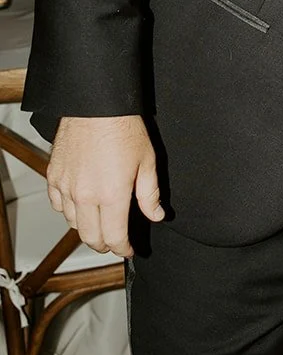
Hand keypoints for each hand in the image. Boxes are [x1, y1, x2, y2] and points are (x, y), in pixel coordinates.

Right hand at [46, 115, 164, 257]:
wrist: (96, 105)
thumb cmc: (124, 129)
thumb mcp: (147, 162)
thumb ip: (150, 194)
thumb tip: (156, 215)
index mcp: (112, 195)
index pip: (114, 237)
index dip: (122, 249)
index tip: (128, 249)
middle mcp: (85, 196)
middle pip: (91, 237)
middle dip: (104, 245)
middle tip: (114, 242)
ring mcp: (66, 186)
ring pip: (73, 223)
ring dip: (87, 228)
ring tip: (99, 223)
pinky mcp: (54, 176)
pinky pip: (58, 205)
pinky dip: (68, 211)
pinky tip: (79, 206)